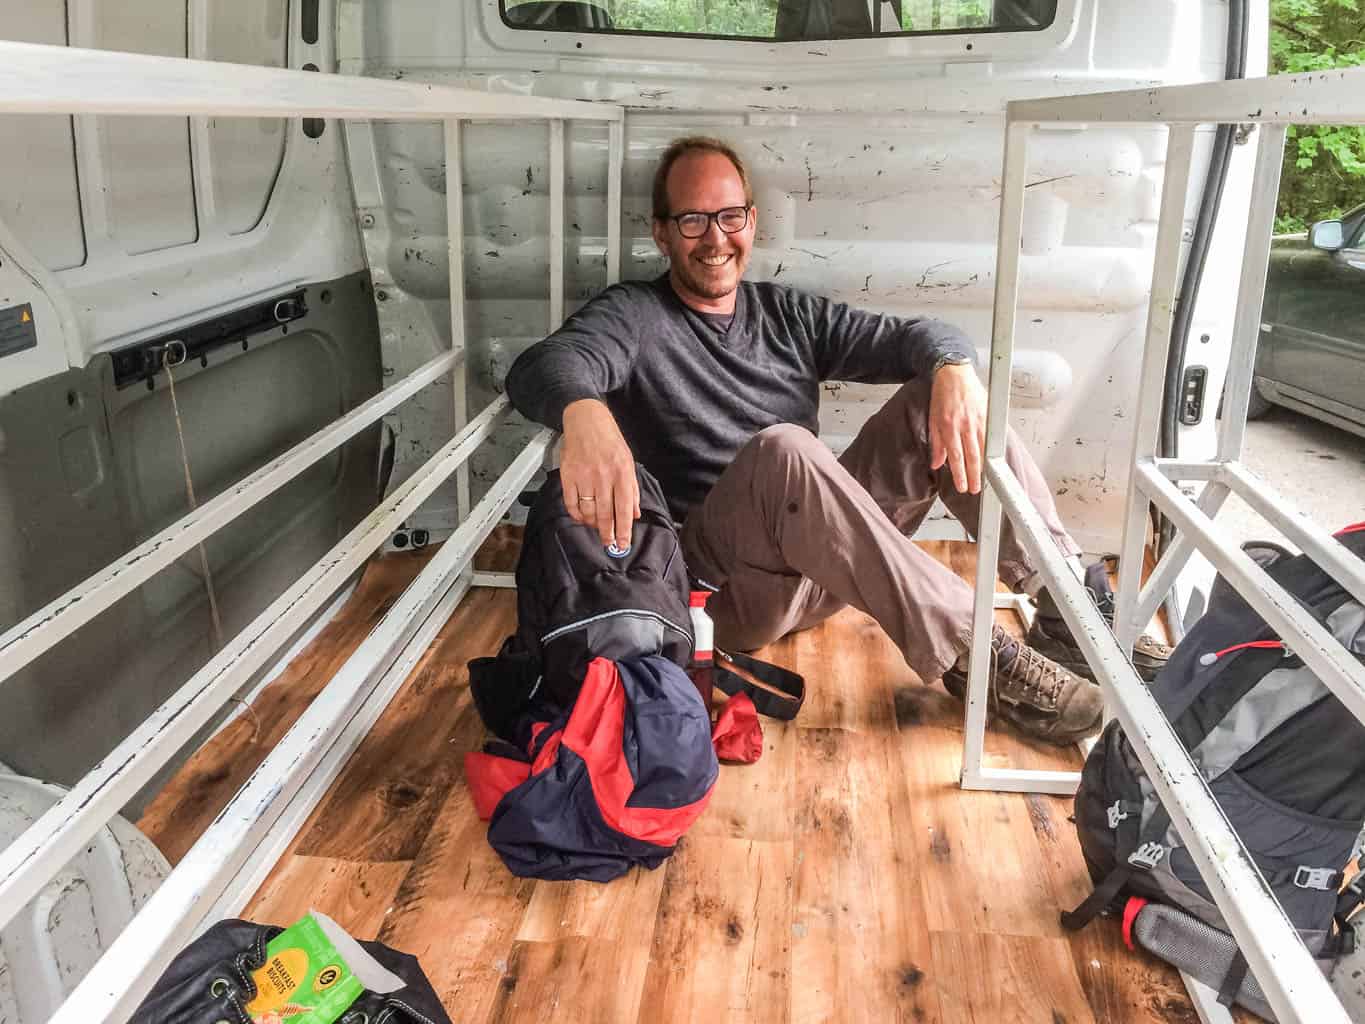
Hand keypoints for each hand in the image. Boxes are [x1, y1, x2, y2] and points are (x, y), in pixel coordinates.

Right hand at [560, 399, 639, 547]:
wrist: (586, 421)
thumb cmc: (610, 441)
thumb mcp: (628, 462)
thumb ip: (632, 489)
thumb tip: (634, 514)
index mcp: (622, 473)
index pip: (624, 509)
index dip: (623, 530)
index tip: (623, 544)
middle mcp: (603, 476)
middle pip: (605, 514)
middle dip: (608, 534)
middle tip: (609, 545)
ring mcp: (584, 476)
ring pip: (588, 511)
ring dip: (593, 524)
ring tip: (597, 527)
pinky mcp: (568, 475)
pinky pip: (571, 503)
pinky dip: (576, 514)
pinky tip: (582, 517)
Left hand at [928, 363, 986, 493]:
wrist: (954, 373)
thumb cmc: (942, 394)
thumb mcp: (932, 418)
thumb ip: (936, 443)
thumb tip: (937, 463)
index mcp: (949, 426)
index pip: (956, 457)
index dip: (960, 474)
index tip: (962, 486)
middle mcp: (964, 425)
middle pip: (971, 456)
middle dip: (974, 475)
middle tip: (975, 489)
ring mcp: (978, 420)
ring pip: (983, 448)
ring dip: (984, 466)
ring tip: (984, 479)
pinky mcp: (988, 414)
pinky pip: (991, 436)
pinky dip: (991, 449)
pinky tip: (992, 460)